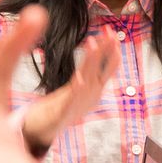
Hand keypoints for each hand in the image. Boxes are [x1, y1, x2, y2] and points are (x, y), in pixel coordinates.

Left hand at [19, 33, 117, 155]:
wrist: (48, 130)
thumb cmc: (63, 107)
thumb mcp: (77, 88)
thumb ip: (85, 72)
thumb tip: (91, 54)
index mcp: (93, 88)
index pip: (107, 66)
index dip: (111, 49)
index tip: (112, 33)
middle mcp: (90, 94)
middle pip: (100, 68)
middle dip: (106, 49)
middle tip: (110, 33)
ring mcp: (80, 103)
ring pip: (88, 78)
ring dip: (91, 60)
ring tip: (92, 44)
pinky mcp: (65, 112)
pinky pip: (72, 99)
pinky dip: (78, 89)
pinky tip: (79, 79)